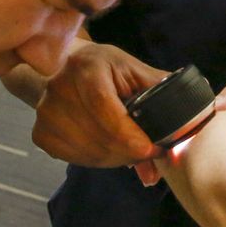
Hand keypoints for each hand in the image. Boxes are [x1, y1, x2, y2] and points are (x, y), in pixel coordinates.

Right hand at [29, 41, 164, 171]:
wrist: (65, 68)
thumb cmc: (107, 69)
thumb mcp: (134, 71)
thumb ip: (160, 93)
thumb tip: (186, 124)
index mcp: (87, 65)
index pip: (103, 106)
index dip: (128, 133)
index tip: (150, 149)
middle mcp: (59, 86)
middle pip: (99, 135)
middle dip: (130, 151)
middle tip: (148, 153)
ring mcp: (46, 111)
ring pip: (88, 152)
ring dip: (116, 159)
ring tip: (130, 151)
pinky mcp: (40, 133)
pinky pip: (74, 158)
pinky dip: (96, 160)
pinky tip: (106, 149)